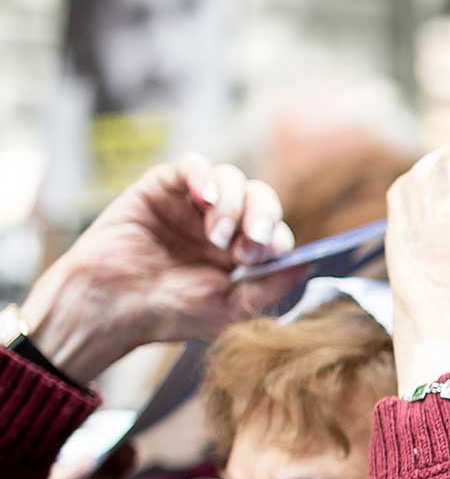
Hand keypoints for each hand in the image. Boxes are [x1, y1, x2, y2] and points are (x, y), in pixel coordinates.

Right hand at [20, 157, 300, 382]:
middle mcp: (224, 224)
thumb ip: (271, 287)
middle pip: (261, 199)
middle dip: (262, 216)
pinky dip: (206, 176)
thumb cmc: (170, 313)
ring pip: (233, 179)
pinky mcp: (164, 187)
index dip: (275, 239)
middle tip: (247, 243)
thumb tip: (308, 264)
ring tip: (215, 235)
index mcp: (243, 253)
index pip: (276, 231)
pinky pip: (194, 165)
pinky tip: (205, 198)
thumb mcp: (231, 310)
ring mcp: (194, 204)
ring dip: (234, 204)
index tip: (258, 258)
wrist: (113, 306)